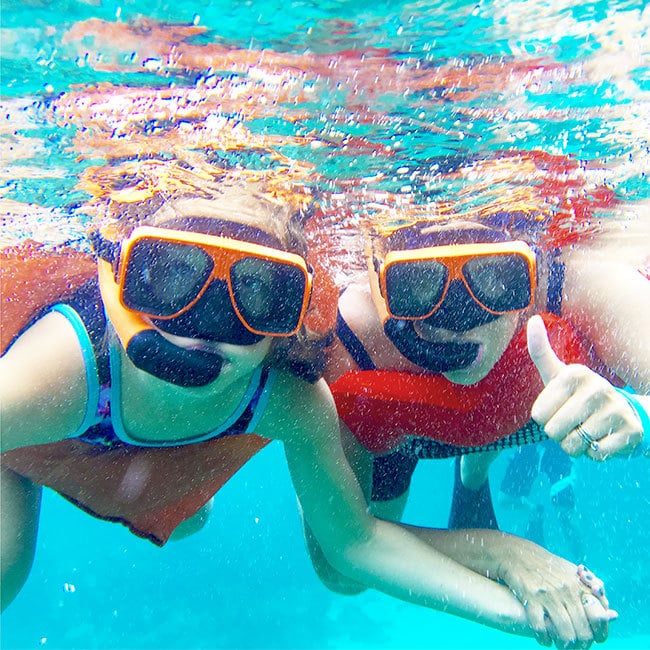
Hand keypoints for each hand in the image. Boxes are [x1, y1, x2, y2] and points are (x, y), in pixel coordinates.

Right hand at [498, 540, 616, 647]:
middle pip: (583, 631)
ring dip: (564, 645)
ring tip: (560, 644)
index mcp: (580, 584)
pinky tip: (544, 639)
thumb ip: (593, 591)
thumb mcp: (572, 572)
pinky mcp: (530, 597)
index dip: (599, 633)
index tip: (593, 639)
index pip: (599, 618)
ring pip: (565, 633)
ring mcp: (549, 594)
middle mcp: (567, 590)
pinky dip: (544, 639)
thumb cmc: (548, 566)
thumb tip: (613, 615)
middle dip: (580, 645)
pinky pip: (541, 628)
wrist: (517, 553)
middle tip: (574, 646)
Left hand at [527, 315, 642, 459]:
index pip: (538, 415)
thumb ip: (540, 351)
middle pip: (553, 431)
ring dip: (577, 444)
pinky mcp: (630, 432)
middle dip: (560, 434)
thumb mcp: (559, 374)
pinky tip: (604, 439)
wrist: (627, 412)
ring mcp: (616, 410)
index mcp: (575, 374)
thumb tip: (533, 318)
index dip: (545, 418)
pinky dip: (595, 453)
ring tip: (588, 429)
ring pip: (574, 445)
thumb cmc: (580, 394)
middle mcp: (597, 388)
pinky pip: (595, 455)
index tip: (560, 408)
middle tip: (574, 422)